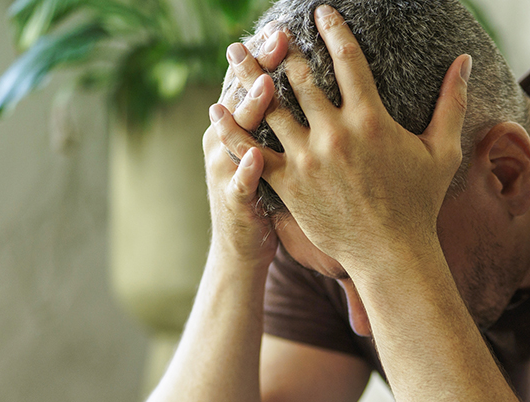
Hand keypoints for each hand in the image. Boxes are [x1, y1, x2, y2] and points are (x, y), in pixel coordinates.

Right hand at [202, 27, 288, 265]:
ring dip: (249, 108)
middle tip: (279, 38)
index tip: (285, 28)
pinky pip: (241, 182)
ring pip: (236, 133)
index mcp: (239, 123)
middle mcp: (226, 139)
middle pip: (241, 93)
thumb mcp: (272, 148)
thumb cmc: (265, 191)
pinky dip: (246, 169)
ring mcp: (227, 169)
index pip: (249, 78)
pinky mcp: (234, 200)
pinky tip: (257, 155)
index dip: (264, 52)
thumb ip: (283, 114)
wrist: (243, 245)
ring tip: (266, 85)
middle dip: (259, 63)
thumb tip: (304, 77)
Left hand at [213, 5, 471, 273]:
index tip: (320, 11)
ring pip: (269, 106)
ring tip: (234, 53)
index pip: (349, 58)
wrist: (392, 254)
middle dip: (279, 47)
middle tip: (265, 30)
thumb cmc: (420, 203)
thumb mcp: (443, 150)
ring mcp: (308, 158)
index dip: (332, 29)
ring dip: (248, 76)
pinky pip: (252, 151)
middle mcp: (336, 133)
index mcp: (371, 118)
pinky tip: (217, 108)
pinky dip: (232, 128)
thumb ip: (452, 101)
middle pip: (300, 76)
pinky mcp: (289, 183)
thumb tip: (466, 60)